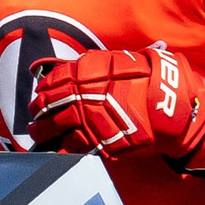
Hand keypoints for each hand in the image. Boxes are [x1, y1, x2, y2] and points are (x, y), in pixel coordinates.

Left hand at [29, 44, 204, 159]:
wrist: (170, 105)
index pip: (54, 80)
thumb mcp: (131, 61)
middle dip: (38, 112)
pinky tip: (54, 151)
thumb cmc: (153, 80)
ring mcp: (89, 120)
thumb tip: (127, 52)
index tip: (41, 94)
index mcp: (86, 71)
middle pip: (49, 104)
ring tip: (37, 135)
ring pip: (56, 128)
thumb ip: (113, 62)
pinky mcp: (99, 141)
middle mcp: (82, 94)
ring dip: (43, 132)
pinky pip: (73, 147)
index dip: (44, 89)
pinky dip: (62, 150)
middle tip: (34, 117)